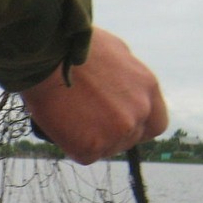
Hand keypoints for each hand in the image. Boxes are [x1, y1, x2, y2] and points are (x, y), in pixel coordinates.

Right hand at [19, 27, 167, 164]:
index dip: (138, 126)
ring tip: (70, 118)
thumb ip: (126, 79)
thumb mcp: (115, 53)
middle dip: (111, 132)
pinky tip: (62, 127)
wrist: (46, 57)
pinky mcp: (92, 147)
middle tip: (86, 120)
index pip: (155, 123)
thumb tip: (120, 90)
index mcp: (147, 87)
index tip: (119, 123)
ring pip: (107, 148)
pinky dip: (73, 145)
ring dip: (92, 140)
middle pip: (130, 138)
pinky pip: (85, 155)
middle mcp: (139, 112)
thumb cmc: (73, 47)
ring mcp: (117, 132)